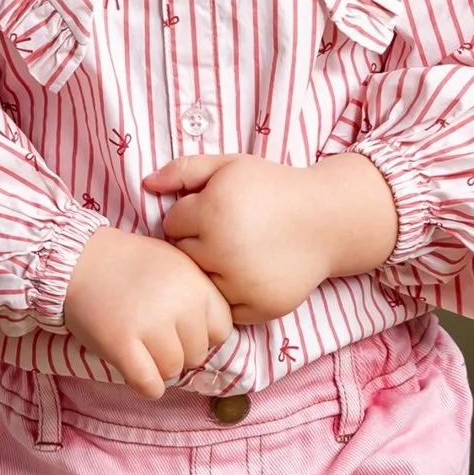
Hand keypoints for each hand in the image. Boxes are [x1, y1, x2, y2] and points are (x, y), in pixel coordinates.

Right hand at [61, 226, 232, 397]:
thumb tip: (211, 337)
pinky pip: (149, 385)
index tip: (181, 328)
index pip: (222, 330)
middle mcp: (178, 304)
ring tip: (140, 347)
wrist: (77, 259)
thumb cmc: (127, 264)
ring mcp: (150, 326)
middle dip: (178, 351)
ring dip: (158, 366)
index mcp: (195, 283)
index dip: (202, 334)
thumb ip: (197, 295)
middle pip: (197, 354)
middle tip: (154, 337)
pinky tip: (134, 369)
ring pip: (173, 370)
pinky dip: (145, 385)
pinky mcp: (121, 345)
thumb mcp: (175, 264)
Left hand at [142, 152, 398, 324]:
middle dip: (198, 243)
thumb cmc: (274, 188)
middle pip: (183, 256)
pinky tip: (250, 272)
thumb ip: (184, 170)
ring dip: (212, 271)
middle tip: (228, 232)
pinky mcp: (260, 308)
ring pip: (201, 285)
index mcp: (213, 212)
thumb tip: (145, 185)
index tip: (215, 209)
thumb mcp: (230, 165)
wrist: (328, 219)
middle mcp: (225, 251)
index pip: (171, 224)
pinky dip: (232, 294)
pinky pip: (224, 308)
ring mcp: (243, 284)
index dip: (191, 214)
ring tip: (238, 252)